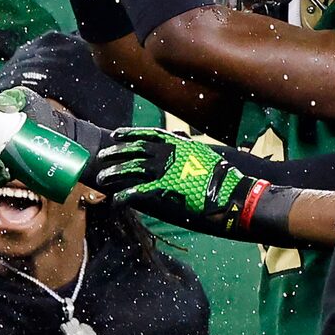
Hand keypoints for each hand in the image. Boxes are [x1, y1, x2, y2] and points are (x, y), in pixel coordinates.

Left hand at [84, 127, 248, 236]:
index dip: (130, 133)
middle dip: (115, 153)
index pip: (149, 134)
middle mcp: (169, 154)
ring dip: (114, 173)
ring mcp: (166, 171)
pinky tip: (116, 201)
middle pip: (135, 150)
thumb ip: (188, 150)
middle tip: (101, 158)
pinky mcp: (164, 189)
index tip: (117, 134)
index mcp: (179, 144)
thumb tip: (181, 143)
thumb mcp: (205, 155)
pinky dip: (125, 196)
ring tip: (101, 179)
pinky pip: (138, 191)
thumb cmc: (222, 178)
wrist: (233, 194)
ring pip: (131, 168)